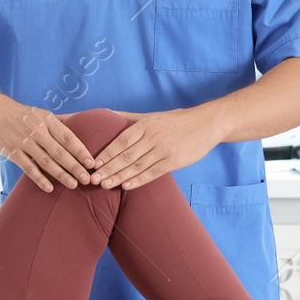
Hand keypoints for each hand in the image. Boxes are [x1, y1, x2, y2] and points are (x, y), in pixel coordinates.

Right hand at [0, 97, 97, 191]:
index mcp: (47, 120)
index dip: (81, 151)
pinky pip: (28, 168)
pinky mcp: (13, 152)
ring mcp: (24, 142)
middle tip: (87, 179)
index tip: (92, 163)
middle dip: (75, 167)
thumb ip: (63, 120)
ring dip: (61, 174)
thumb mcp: (43, 113)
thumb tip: (85, 120)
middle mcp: (37, 131)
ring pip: (46, 162)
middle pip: (59, 152)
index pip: (68, 137)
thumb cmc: (24, 114)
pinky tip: (49, 187)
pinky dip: (39, 178)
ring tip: (73, 184)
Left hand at [88, 108, 219, 189]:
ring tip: (104, 185)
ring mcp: (163, 149)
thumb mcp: (152, 115)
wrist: (207, 124)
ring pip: (136, 166)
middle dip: (107, 169)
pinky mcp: (174, 161)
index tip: (93, 164)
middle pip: (125, 156)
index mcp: (145, 125)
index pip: (120, 141)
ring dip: (119, 177)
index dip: (106, 154)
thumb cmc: (177, 120)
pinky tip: (126, 186)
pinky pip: (152, 173)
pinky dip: (138, 180)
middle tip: (92, 179)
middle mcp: (153, 137)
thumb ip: (129, 117)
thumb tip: (107, 113)